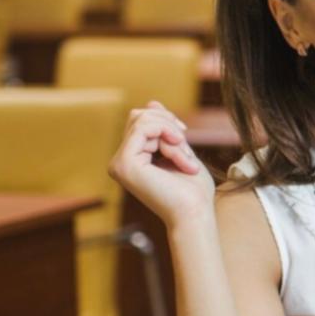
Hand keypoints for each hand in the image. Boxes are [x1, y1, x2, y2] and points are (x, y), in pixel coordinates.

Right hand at [107, 101, 214, 229]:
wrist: (195, 213)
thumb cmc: (192, 189)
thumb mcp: (179, 150)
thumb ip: (164, 129)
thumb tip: (151, 102)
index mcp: (131, 158)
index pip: (141, 120)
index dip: (166, 120)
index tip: (184, 137)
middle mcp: (120, 161)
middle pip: (139, 116)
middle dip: (168, 125)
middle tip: (185, 148)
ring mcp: (119, 163)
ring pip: (142, 120)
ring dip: (171, 135)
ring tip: (184, 160)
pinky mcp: (124, 164)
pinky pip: (143, 129)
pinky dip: (167, 135)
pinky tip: (179, 156)